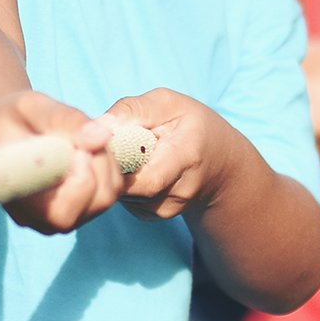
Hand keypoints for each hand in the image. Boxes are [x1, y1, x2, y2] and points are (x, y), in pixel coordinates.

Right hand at [0, 88, 123, 233]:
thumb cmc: (9, 118)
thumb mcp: (30, 106)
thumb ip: (65, 119)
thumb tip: (103, 135)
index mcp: (21, 201)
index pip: (63, 210)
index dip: (80, 178)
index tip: (73, 146)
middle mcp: (40, 220)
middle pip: (96, 201)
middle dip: (100, 161)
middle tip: (80, 134)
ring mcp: (59, 220)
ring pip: (107, 196)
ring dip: (105, 160)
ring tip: (78, 138)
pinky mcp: (75, 212)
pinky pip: (109, 191)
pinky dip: (107, 165)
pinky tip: (84, 148)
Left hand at [101, 88, 243, 221]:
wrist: (222, 167)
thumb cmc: (192, 127)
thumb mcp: (169, 104)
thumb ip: (133, 110)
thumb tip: (97, 125)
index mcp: (187, 157)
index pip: (146, 177)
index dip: (117, 162)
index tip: (106, 140)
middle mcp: (180, 192)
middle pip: (128, 188)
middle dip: (111, 165)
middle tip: (109, 143)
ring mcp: (167, 209)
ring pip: (122, 194)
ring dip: (115, 173)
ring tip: (128, 152)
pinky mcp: (153, 216)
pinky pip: (124, 200)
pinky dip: (121, 183)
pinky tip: (134, 168)